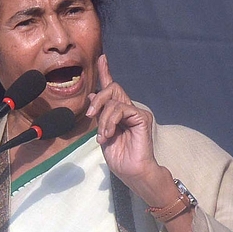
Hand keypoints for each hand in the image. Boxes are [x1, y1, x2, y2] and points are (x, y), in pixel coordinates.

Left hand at [86, 54, 174, 206]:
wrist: (133, 172)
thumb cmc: (120, 158)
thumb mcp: (103, 134)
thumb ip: (99, 115)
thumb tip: (92, 95)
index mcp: (118, 113)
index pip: (112, 88)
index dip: (106, 72)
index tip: (102, 58)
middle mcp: (129, 109)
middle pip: (111, 89)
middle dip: (97, 100)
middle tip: (91, 115)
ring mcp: (136, 113)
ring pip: (114, 100)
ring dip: (103, 118)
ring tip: (103, 135)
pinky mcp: (141, 117)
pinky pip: (121, 109)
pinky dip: (111, 121)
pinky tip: (109, 134)